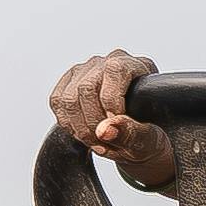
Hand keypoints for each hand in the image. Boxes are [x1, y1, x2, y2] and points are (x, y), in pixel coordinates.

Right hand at [46, 47, 177, 189]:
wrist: (136, 137)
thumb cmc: (148, 135)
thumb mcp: (148, 139)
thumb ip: (131, 133)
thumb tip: (104, 130)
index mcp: (135, 66)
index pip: (115, 71)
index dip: (112, 102)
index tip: (115, 129)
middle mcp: (109, 61)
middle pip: (87, 88)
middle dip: (93, 123)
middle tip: (105, 144)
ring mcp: (86, 69)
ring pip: (68, 98)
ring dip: (79, 128)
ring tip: (96, 143)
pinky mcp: (68, 82)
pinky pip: (57, 102)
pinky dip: (68, 124)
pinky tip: (85, 134)